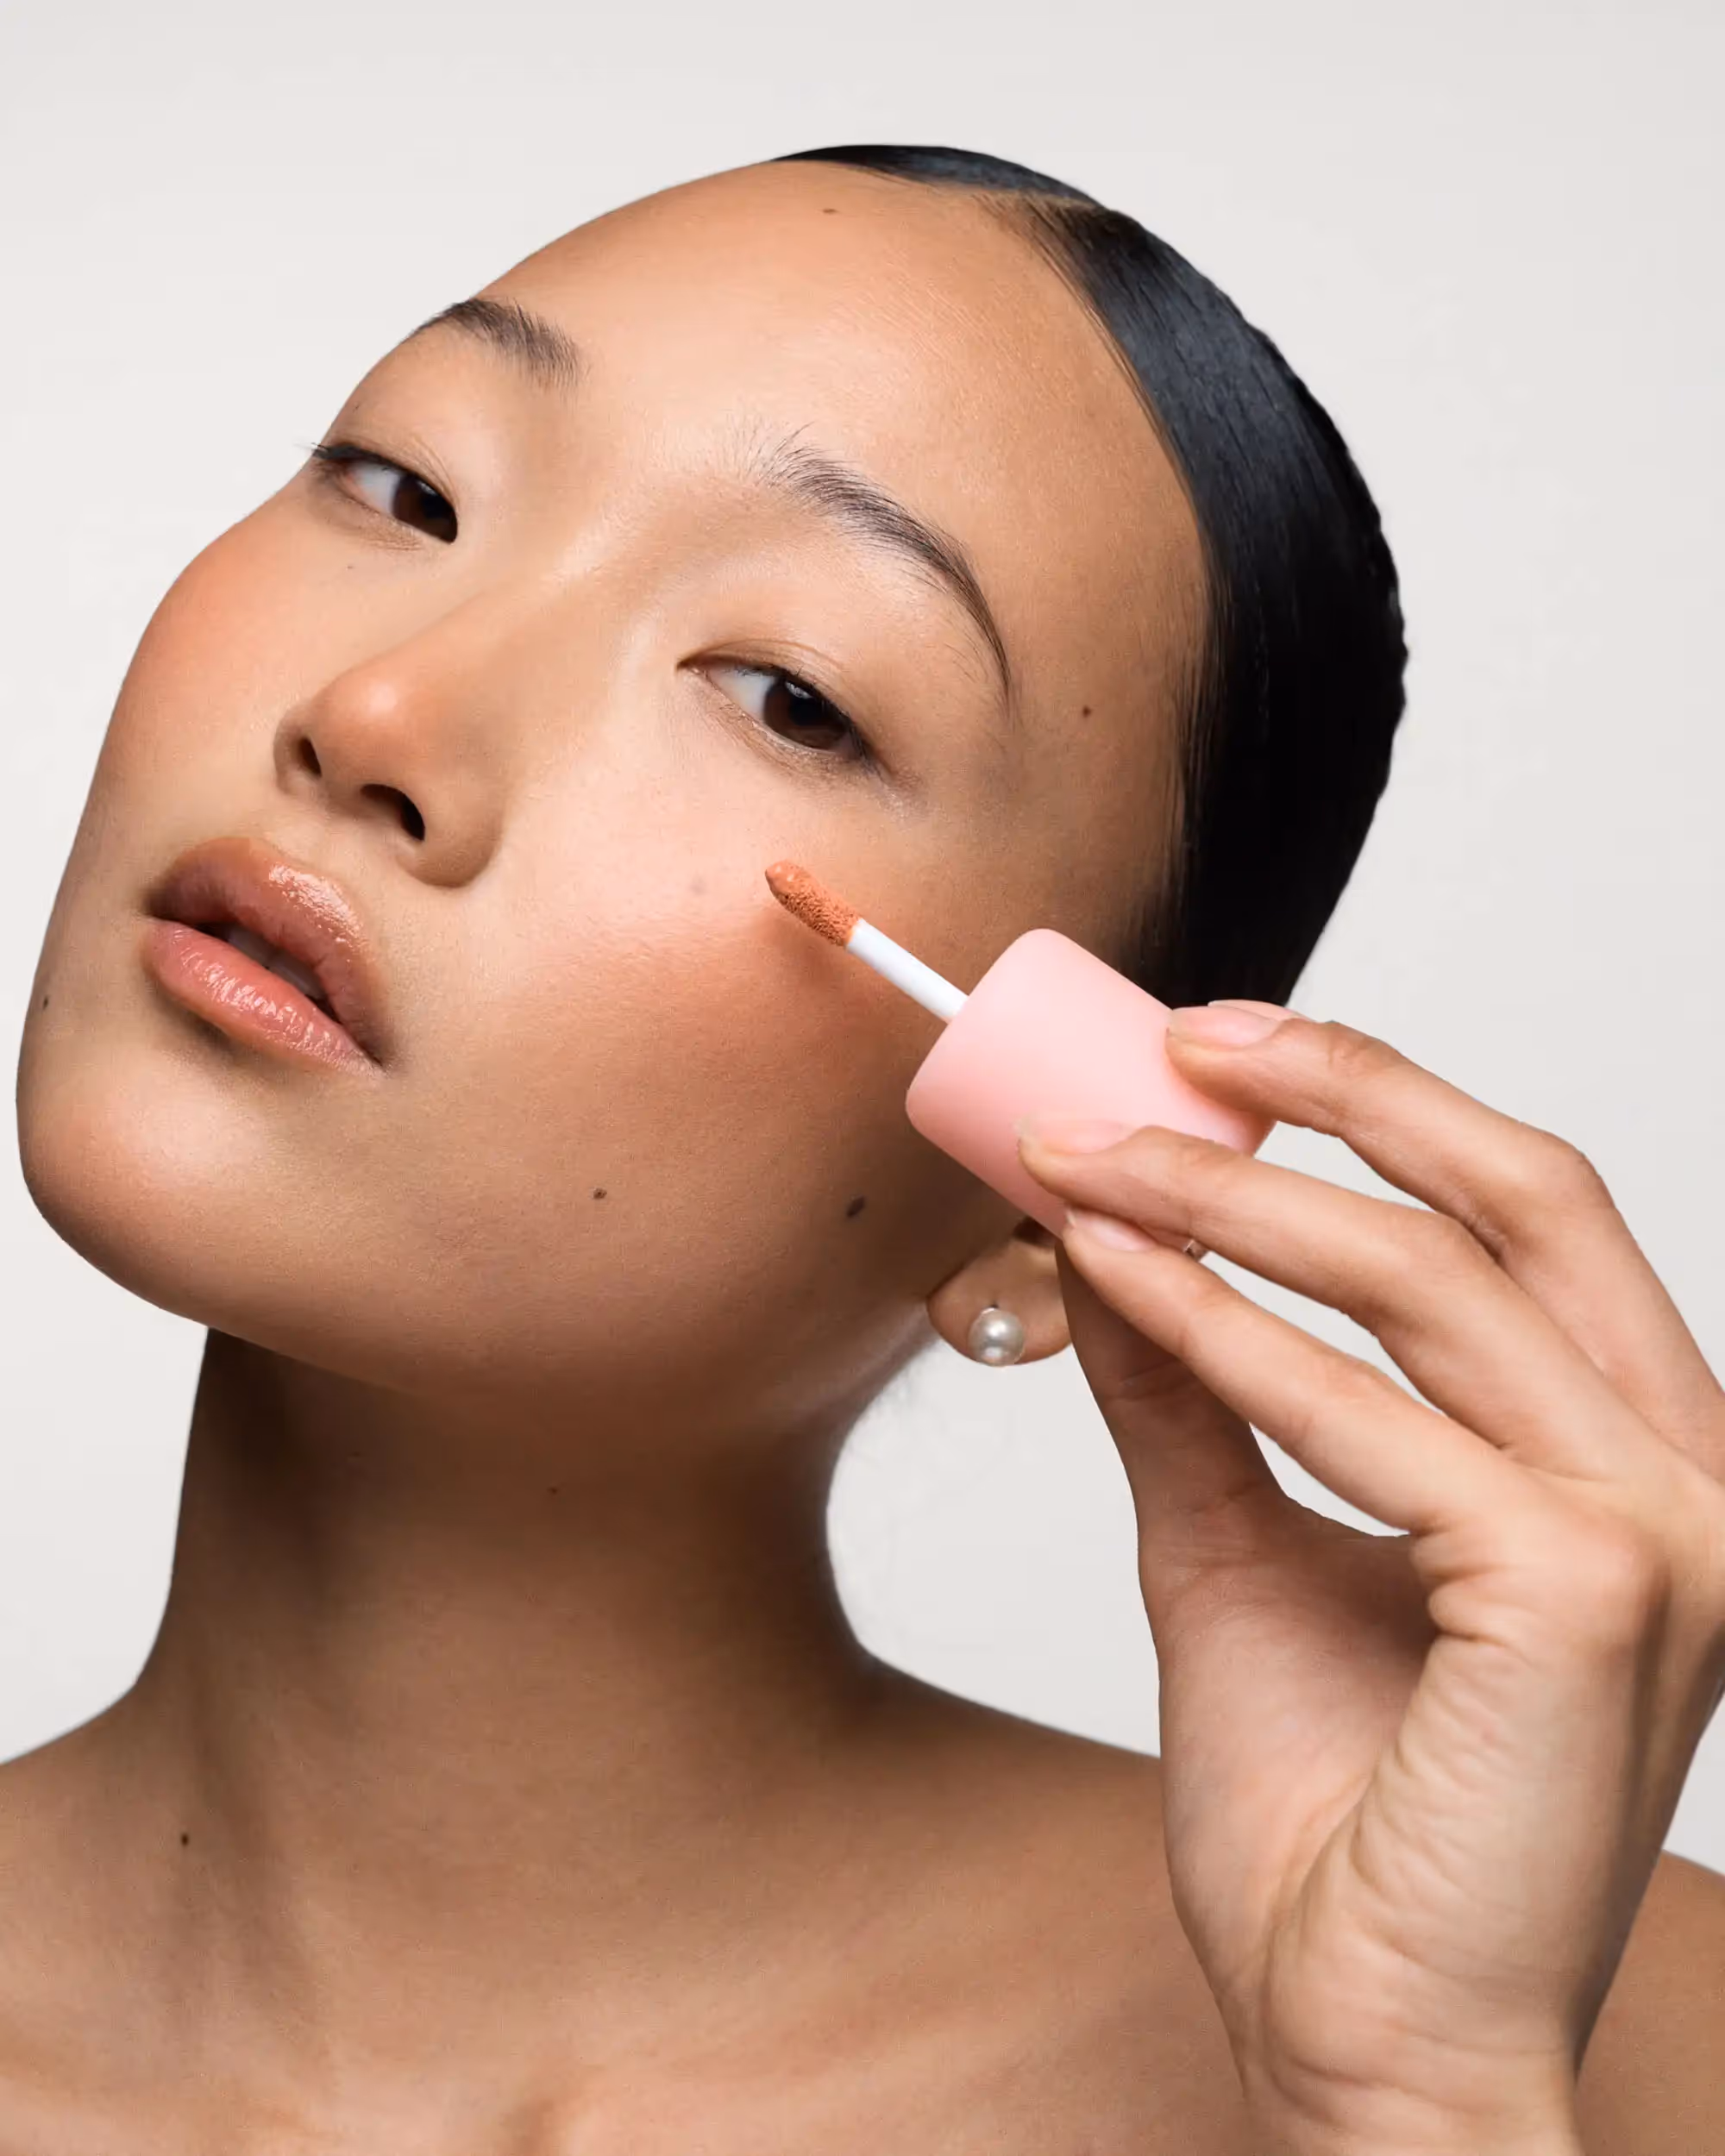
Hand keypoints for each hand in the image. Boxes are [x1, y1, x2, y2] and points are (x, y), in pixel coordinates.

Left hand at [1016, 1005, 1724, 2155]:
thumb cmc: (1338, 1825)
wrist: (1371, 2044)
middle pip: (1521, 1193)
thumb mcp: (1243, 1554)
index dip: (1382, 1105)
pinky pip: (1366, 1417)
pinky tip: (1110, 1272)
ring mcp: (1661, 1532)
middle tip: (1181, 1037)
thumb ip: (1195, 1395)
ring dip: (1231, 1198)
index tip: (1222, 1051)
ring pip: (1428, 1282)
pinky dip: (1221, 1331)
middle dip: (1347, 1088)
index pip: (1525, 1217)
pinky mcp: (1590, 1595)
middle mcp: (1686, 1475)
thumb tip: (1107, 1242)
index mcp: (1632, 1457)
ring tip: (1083, 1160)